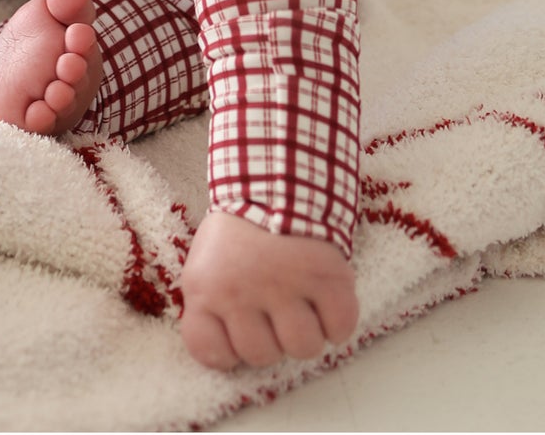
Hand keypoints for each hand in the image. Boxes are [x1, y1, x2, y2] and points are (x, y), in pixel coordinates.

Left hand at [178, 211, 357, 369]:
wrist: (273, 186)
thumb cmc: (237, 238)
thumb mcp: (204, 268)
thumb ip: (207, 313)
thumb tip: (224, 360)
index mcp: (205, 287)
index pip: (210, 353)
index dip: (227, 350)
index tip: (236, 331)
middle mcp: (241, 289)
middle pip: (262, 355)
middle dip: (270, 337)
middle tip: (271, 307)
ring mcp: (285, 283)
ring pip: (303, 348)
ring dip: (306, 330)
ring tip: (298, 301)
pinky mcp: (326, 276)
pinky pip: (340, 329)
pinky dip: (336, 320)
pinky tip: (322, 297)